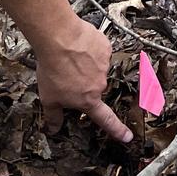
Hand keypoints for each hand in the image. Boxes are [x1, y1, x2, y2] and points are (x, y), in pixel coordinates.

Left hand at [35, 18, 133, 143]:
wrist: (60, 38)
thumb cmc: (53, 68)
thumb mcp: (48, 98)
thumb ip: (54, 116)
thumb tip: (54, 129)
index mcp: (88, 99)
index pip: (106, 119)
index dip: (117, 130)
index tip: (127, 137)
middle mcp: (100, 84)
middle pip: (94, 87)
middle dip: (84, 83)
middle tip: (68, 74)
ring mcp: (105, 65)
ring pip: (96, 68)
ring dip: (86, 65)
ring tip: (70, 57)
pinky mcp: (105, 47)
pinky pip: (99, 51)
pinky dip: (90, 50)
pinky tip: (79, 46)